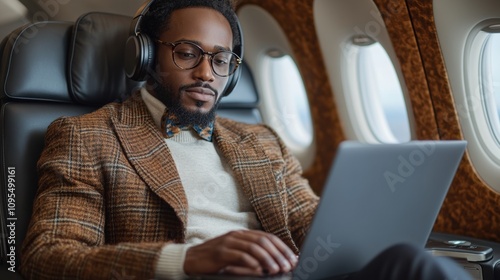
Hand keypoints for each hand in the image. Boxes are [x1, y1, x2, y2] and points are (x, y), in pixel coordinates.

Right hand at [183, 230, 297, 275]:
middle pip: (263, 241)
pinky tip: (259, 269)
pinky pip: (239, 255)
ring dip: (268, 259)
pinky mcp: (220, 252)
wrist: (190, 259)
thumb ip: (252, 256)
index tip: (292, 259)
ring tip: (276, 269)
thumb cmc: (215, 259)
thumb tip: (273, 264)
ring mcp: (228, 242)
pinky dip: (251, 262)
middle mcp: (237, 235)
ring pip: (254, 247)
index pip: (268, 237)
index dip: (282, 248)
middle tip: (288, 266)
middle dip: (278, 254)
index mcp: (243, 234)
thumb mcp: (235, 255)